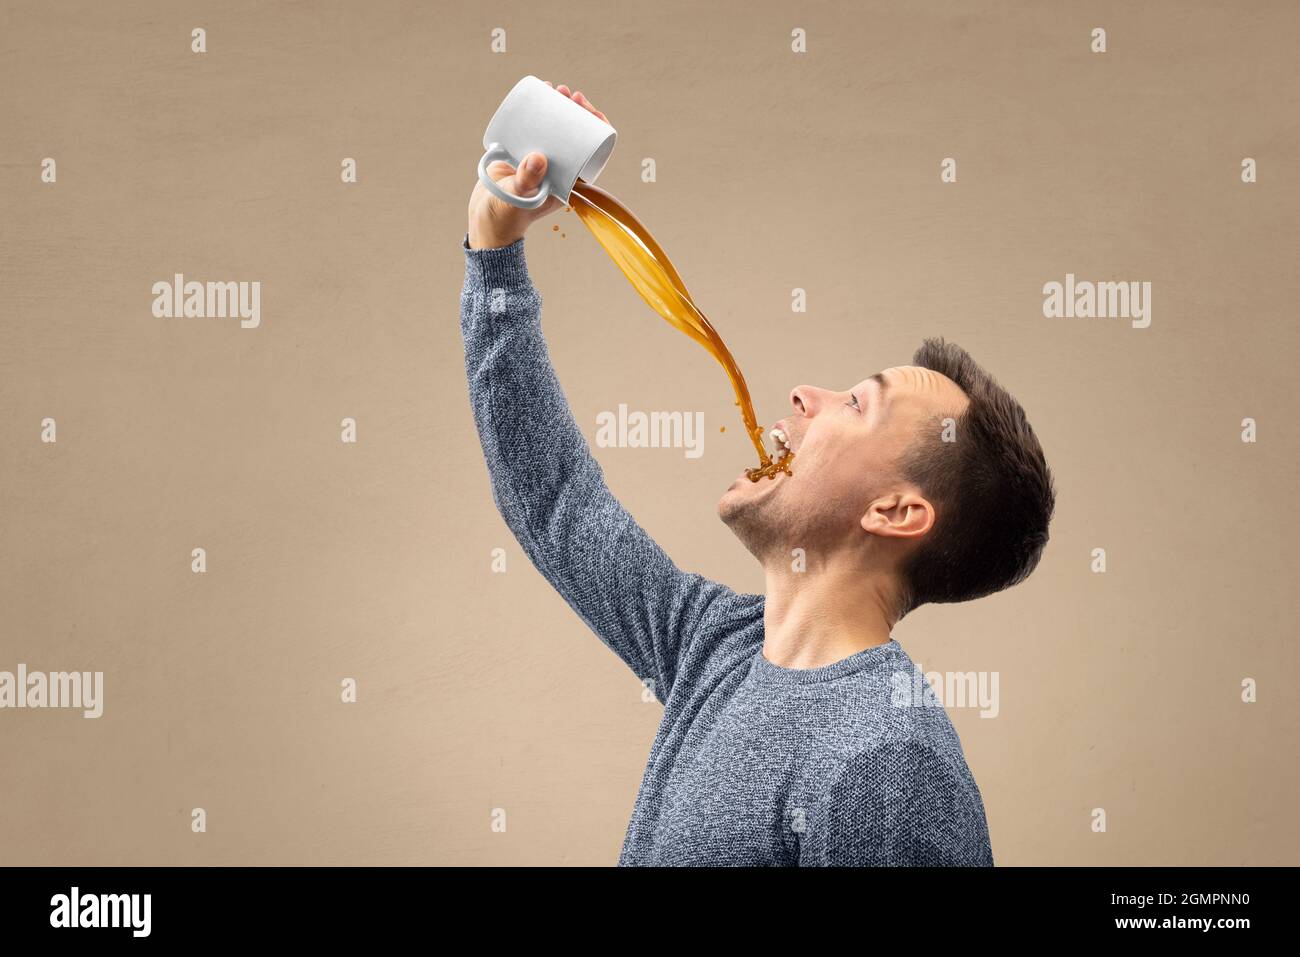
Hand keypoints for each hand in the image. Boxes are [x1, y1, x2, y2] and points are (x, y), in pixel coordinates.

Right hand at [466, 83, 609, 249]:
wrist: (485, 218)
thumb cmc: (507, 214)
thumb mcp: (520, 196)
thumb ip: (528, 181)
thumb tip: (538, 159)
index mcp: (570, 179)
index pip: (593, 148)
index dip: (595, 125)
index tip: (587, 108)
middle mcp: (559, 167)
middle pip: (576, 133)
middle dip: (575, 109)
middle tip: (567, 93)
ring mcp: (542, 158)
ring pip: (557, 128)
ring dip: (559, 106)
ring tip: (554, 88)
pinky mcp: (523, 152)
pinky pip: (536, 128)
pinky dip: (539, 111)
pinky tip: (540, 94)